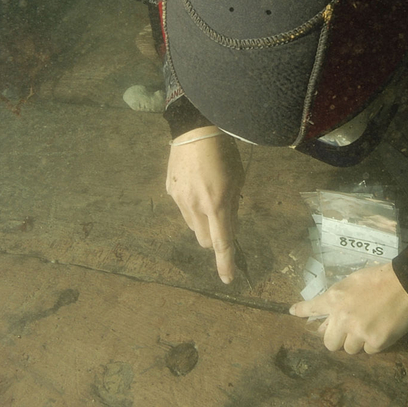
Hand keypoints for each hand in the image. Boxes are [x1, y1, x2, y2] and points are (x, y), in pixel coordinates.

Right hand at [166, 128, 244, 283]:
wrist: (195, 128)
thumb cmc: (224, 152)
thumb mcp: (238, 178)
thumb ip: (233, 205)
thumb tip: (229, 226)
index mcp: (217, 204)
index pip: (221, 242)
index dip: (225, 262)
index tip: (228, 278)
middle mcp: (195, 207)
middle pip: (203, 240)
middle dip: (213, 238)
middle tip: (221, 220)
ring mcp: (179, 200)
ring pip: (192, 226)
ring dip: (202, 221)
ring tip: (208, 195)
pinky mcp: (169, 191)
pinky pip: (182, 209)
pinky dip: (191, 206)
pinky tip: (195, 184)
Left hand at [289, 263, 407, 354]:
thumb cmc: (382, 277)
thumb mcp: (354, 282)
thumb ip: (340, 299)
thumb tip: (330, 318)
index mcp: (336, 298)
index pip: (312, 307)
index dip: (302, 310)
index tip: (293, 312)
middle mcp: (343, 317)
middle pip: (329, 342)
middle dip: (338, 338)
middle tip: (349, 330)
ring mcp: (358, 332)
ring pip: (349, 349)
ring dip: (357, 342)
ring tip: (370, 327)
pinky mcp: (375, 342)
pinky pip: (369, 351)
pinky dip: (374, 343)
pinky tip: (383, 329)